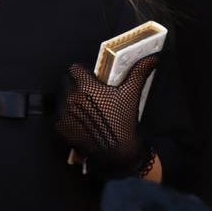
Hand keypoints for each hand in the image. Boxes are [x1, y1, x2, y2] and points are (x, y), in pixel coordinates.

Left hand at [55, 54, 158, 175]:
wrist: (117, 152)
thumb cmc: (123, 120)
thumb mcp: (131, 94)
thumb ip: (139, 72)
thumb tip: (152, 58)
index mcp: (85, 85)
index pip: (75, 68)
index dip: (82, 72)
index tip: (90, 78)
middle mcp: (71, 97)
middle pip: (66, 83)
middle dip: (75, 85)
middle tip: (89, 94)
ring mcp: (63, 114)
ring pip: (61, 99)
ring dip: (69, 100)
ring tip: (84, 108)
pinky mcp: (60, 129)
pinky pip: (58, 116)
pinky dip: (66, 117)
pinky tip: (78, 122)